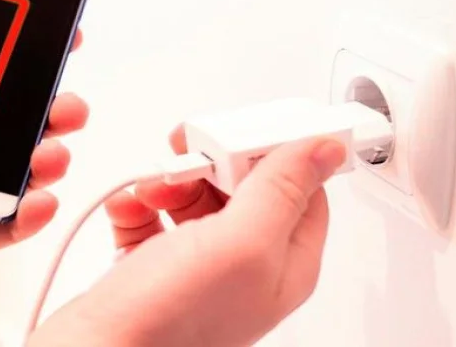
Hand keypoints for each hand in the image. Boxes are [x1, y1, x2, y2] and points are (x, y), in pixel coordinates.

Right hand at [31, 129, 346, 346]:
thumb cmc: (170, 323)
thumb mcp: (241, 244)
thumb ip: (283, 190)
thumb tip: (326, 149)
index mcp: (286, 263)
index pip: (304, 188)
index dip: (276, 153)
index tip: (244, 133)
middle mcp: (248, 265)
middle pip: (246, 185)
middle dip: (212, 163)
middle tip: (190, 161)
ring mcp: (202, 267)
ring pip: (198, 195)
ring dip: (170, 181)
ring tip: (153, 190)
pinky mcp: (158, 266)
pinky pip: (156, 214)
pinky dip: (140, 203)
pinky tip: (130, 210)